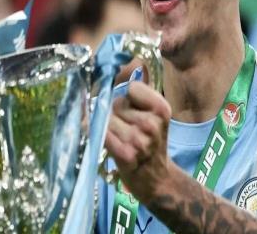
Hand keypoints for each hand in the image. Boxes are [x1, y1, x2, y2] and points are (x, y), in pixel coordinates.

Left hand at [105, 81, 170, 203]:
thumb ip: (140, 96)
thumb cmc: (153, 143)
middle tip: (124, 126)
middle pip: (117, 103)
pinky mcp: (124, 154)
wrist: (157, 179)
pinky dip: (95, 132)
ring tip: (118, 137)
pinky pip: (100, 132)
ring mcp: (138, 140)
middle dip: (116, 111)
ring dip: (106, 124)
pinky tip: (101, 137)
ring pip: (106, 117)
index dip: (129, 97)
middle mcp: (152, 123)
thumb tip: (112, 76)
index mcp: (162, 109)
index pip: (132, 88)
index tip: (133, 107)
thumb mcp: (156, 117)